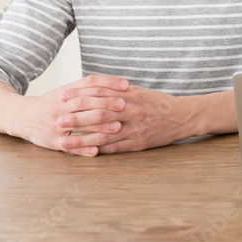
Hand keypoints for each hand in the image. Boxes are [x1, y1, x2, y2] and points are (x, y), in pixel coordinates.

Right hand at [13, 74, 129, 156]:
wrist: (23, 117)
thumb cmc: (52, 103)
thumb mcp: (67, 90)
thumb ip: (89, 87)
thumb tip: (122, 85)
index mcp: (67, 92)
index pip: (89, 84)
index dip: (108, 83)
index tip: (126, 85)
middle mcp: (61, 106)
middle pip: (86, 103)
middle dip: (106, 104)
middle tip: (125, 106)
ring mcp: (56, 125)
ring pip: (80, 124)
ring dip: (100, 126)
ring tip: (118, 127)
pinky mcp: (53, 141)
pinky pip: (69, 146)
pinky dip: (83, 149)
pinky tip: (97, 151)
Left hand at [59, 85, 195, 154]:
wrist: (183, 117)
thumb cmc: (160, 103)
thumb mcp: (140, 92)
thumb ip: (119, 91)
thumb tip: (97, 88)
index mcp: (130, 95)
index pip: (100, 93)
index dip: (80, 95)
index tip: (63, 96)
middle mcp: (131, 111)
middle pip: (98, 113)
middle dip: (76, 117)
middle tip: (58, 120)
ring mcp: (134, 128)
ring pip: (104, 134)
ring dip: (82, 138)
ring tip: (65, 141)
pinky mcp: (138, 143)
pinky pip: (116, 148)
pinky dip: (99, 150)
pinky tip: (85, 153)